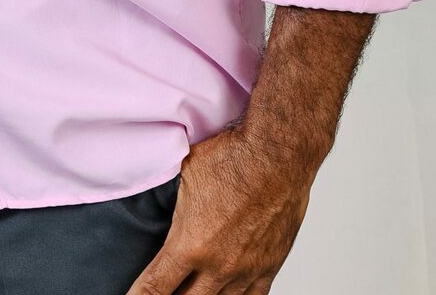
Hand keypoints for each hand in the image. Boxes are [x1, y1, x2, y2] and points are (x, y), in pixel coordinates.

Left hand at [122, 119, 316, 293]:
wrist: (279, 153)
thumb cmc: (234, 156)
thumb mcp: (185, 173)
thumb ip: (171, 199)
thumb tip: (157, 197)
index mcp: (191, 243)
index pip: (156, 287)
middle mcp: (219, 265)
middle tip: (164, 289)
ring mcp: (246, 270)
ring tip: (191, 289)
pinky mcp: (268, 266)